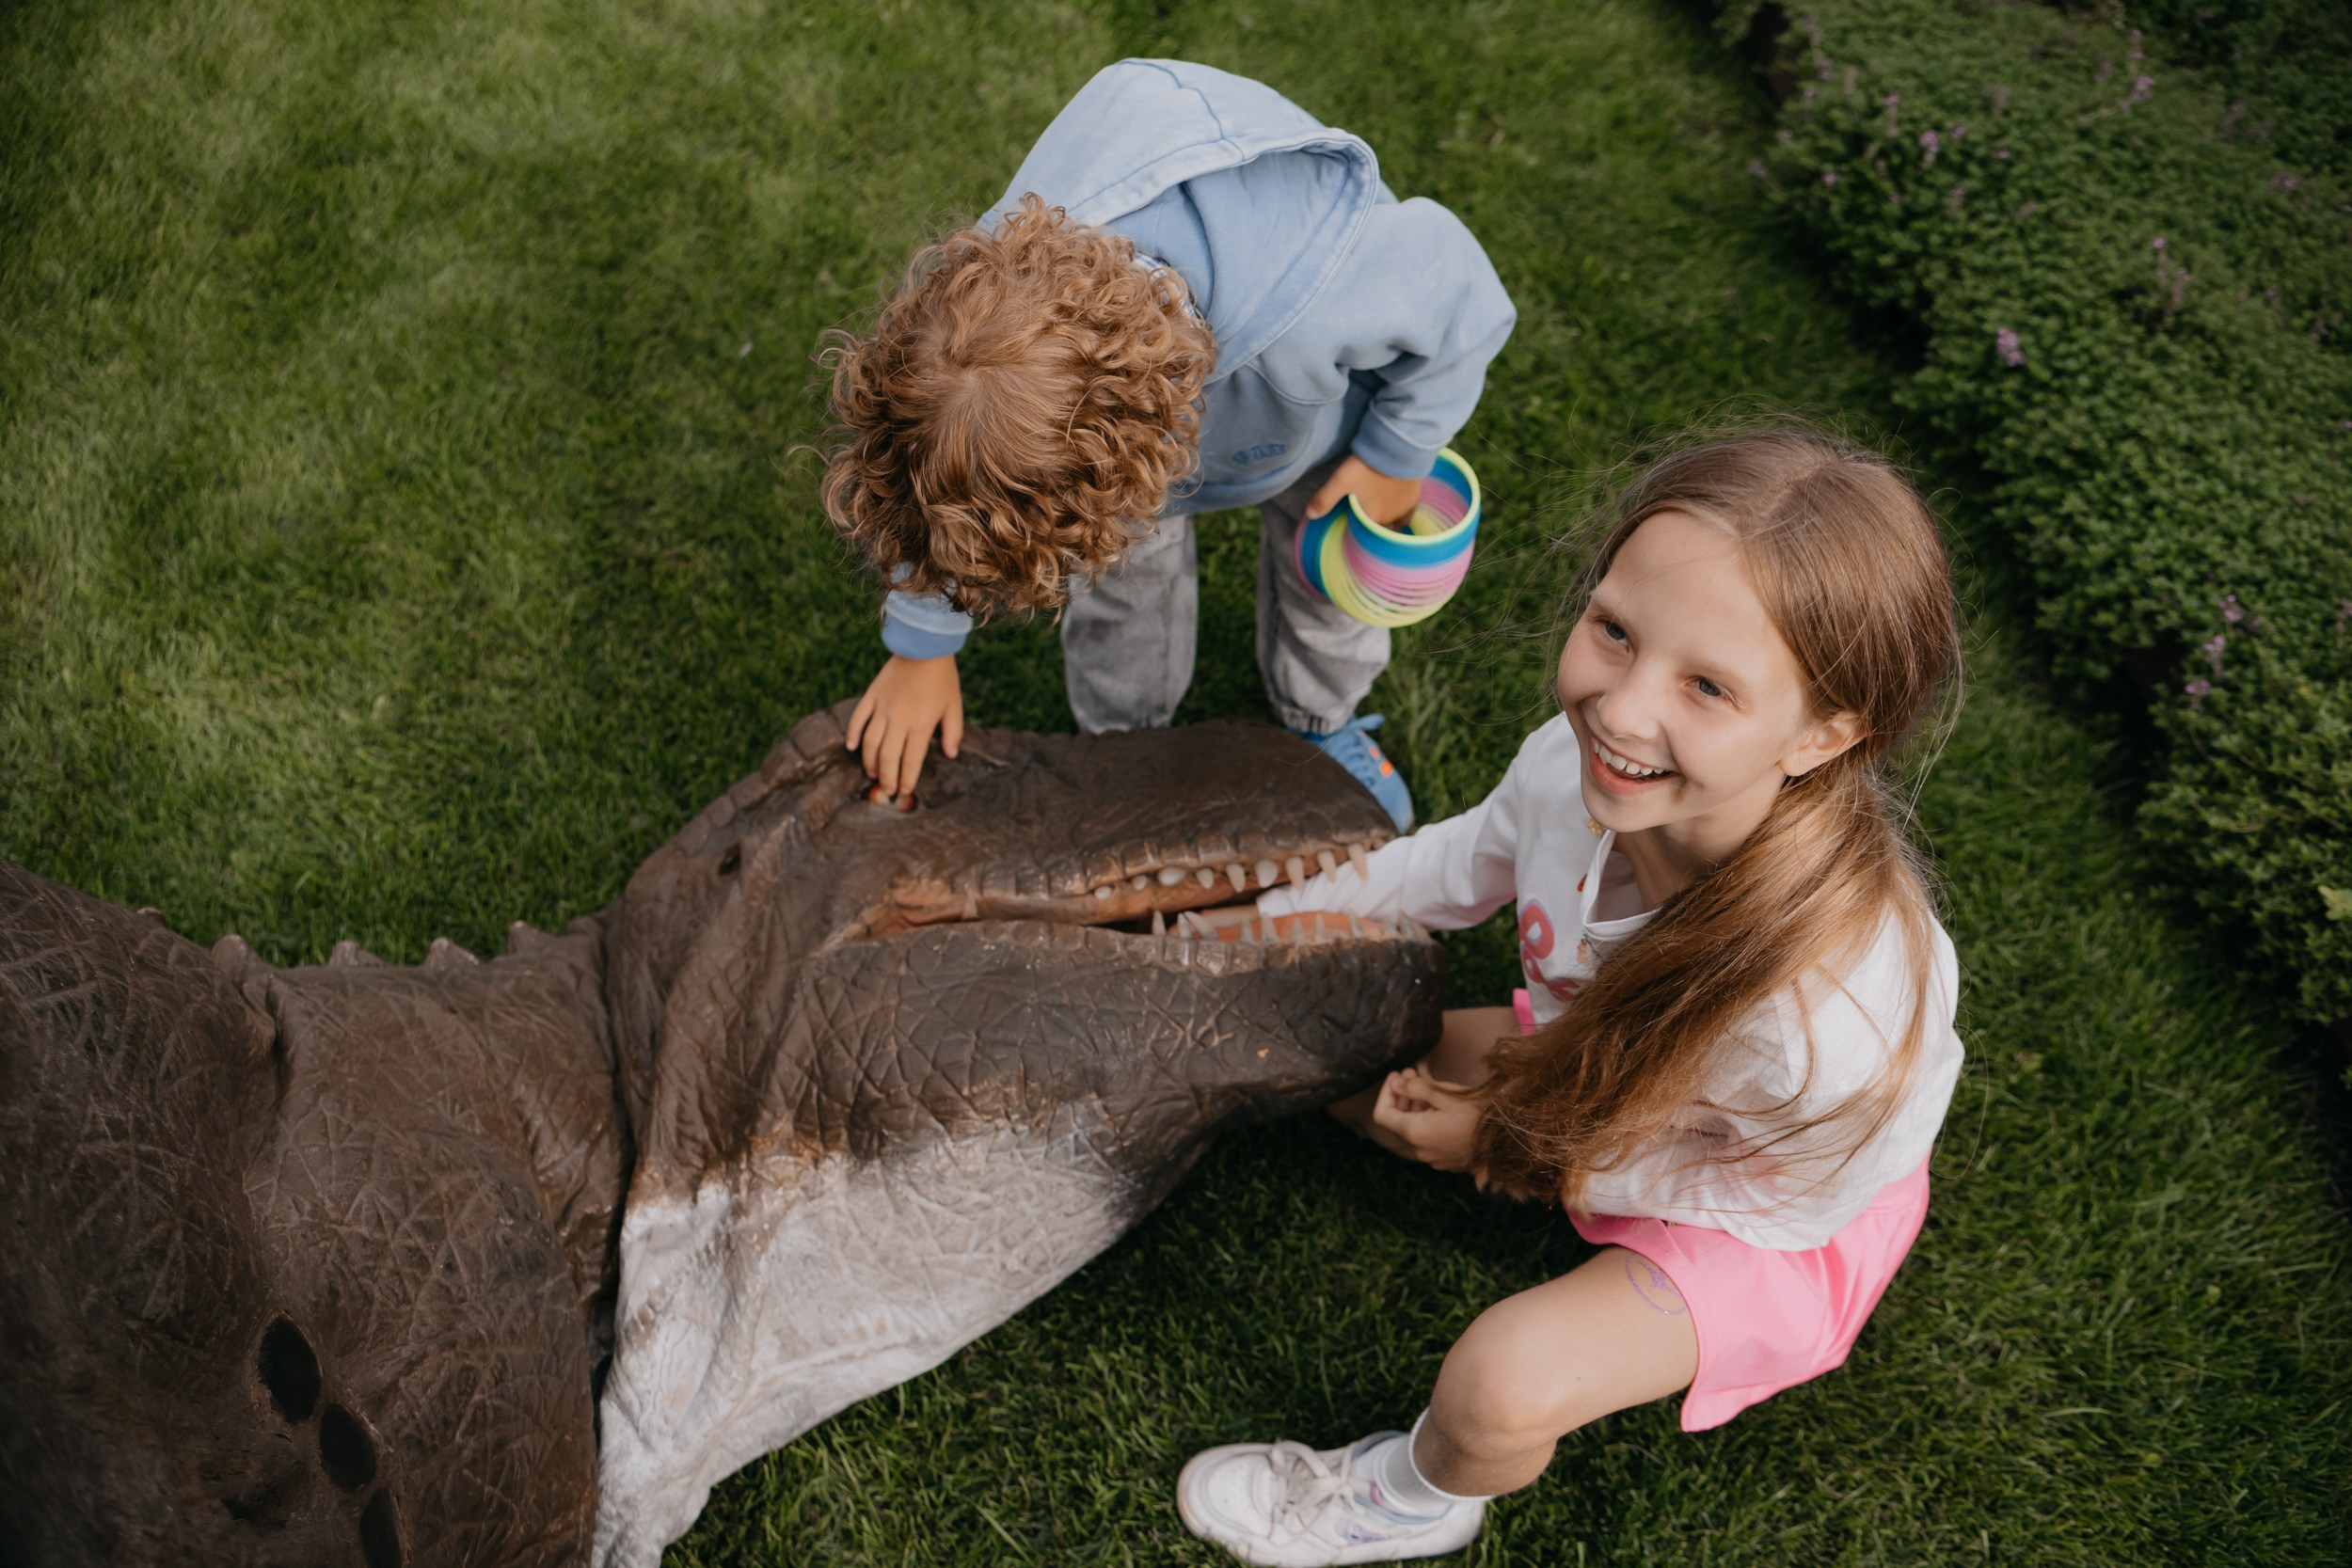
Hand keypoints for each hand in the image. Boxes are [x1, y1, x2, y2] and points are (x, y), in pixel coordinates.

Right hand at [845, 653, 963, 801]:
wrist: (924, 646)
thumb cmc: (943, 678)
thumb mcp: (954, 706)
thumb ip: (953, 732)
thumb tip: (951, 754)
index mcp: (921, 724)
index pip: (911, 760)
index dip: (907, 778)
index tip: (905, 790)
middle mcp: (899, 719)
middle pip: (888, 756)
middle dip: (887, 777)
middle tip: (888, 789)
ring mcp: (883, 707)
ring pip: (870, 742)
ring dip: (869, 761)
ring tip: (872, 774)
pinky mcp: (872, 695)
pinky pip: (858, 718)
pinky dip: (853, 733)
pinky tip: (851, 747)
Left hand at [1306, 455, 1423, 527]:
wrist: (1397, 449)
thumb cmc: (1368, 467)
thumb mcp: (1341, 480)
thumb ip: (1325, 498)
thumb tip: (1311, 515)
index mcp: (1371, 519)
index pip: (1362, 533)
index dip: (1356, 530)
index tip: (1351, 523)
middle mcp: (1389, 519)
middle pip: (1377, 527)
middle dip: (1370, 523)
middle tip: (1362, 512)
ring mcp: (1403, 509)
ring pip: (1394, 522)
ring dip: (1386, 519)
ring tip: (1378, 511)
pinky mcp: (1414, 498)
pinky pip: (1408, 514)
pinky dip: (1403, 515)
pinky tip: (1398, 511)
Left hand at [1366, 1064, 1480, 1171]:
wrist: (1512, 1137)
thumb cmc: (1481, 1112)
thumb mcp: (1447, 1094)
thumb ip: (1416, 1088)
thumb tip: (1396, 1083)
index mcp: (1416, 1134)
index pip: (1382, 1115)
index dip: (1385, 1092)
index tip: (1397, 1075)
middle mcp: (1421, 1151)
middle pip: (1397, 1123)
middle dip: (1401, 1097)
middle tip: (1411, 1074)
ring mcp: (1434, 1159)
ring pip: (1413, 1132)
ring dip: (1414, 1109)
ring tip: (1427, 1087)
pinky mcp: (1447, 1161)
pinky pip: (1427, 1141)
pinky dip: (1426, 1122)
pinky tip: (1440, 1106)